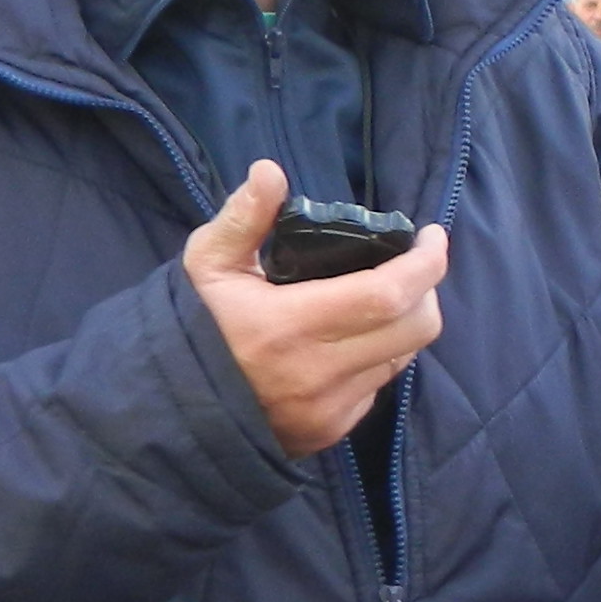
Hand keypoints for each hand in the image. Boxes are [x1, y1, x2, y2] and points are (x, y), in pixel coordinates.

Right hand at [183, 162, 448, 456]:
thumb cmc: (194, 326)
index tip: (432, 236)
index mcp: (290, 326)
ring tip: (379, 297)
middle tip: (409, 266)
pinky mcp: (332, 430)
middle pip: (416, 327)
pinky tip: (350, 340)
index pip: (389, 293)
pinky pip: (379, 385)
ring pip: (403, 356)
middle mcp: (318, 373)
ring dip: (404, 323)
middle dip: (425, 290)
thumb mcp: (207, 265)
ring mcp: (330, 408)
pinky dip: (379, 356)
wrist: (168, 408)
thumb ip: (243, 218)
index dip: (426, 263)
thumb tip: (269, 171)